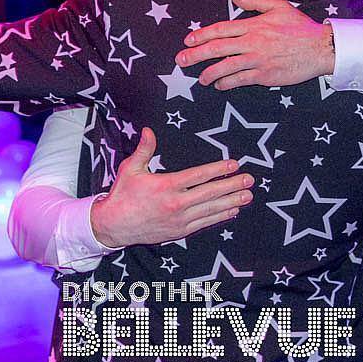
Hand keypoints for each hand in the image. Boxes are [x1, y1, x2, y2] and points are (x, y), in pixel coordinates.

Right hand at [89, 128, 253, 247]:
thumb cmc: (123, 194)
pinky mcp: (179, 231)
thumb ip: (144, 149)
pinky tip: (232, 210)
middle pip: (210, 193)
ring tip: (248, 196)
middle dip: (232, 186)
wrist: (113, 226)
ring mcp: (179, 220)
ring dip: (231, 201)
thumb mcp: (131, 169)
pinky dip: (220, 217)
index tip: (233, 164)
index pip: (198, 176)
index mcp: (166, 185)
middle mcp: (175, 204)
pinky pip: (204, 223)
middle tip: (249, 180)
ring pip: (211, 210)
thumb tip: (149, 130)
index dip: (218, 169)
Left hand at [177, 0, 334, 89]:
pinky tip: (219, 85)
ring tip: (200, 78)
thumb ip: (254, 1)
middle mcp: (252, 42)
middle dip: (195, 55)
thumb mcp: (279, 6)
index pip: (220, 30)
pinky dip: (226, 83)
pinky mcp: (264, 75)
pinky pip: (239, 80)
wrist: (320, 48)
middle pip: (216, 49)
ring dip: (208, 73)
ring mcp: (257, 60)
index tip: (188, 41)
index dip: (201, 35)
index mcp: (253, 25)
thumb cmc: (300, 27)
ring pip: (225, 67)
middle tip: (180, 60)